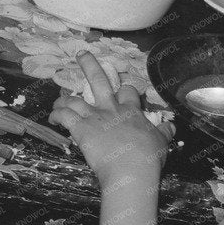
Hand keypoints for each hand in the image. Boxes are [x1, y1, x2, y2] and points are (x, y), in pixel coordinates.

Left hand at [49, 54, 168, 183]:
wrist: (131, 170)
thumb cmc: (148, 158)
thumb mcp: (162, 142)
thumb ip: (164, 132)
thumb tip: (171, 125)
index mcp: (131, 112)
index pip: (127, 91)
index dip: (124, 91)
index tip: (121, 93)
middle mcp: (111, 109)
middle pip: (99, 80)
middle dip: (89, 65)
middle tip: (81, 54)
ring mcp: (95, 117)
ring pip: (74, 100)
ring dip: (64, 99)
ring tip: (58, 101)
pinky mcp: (81, 129)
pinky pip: (64, 116)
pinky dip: (56, 114)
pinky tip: (52, 118)